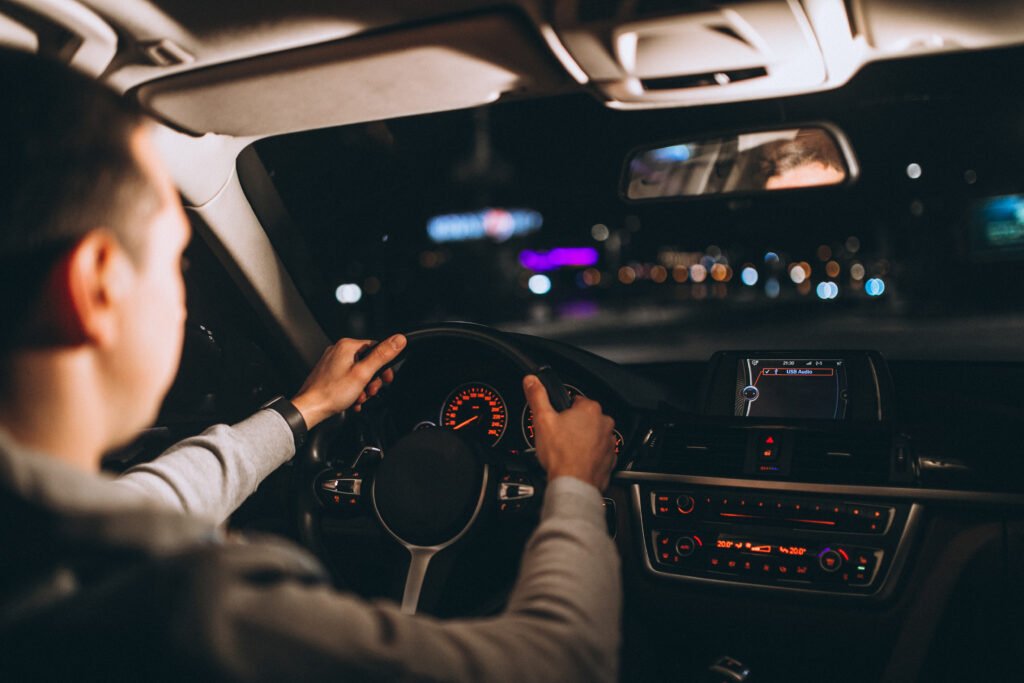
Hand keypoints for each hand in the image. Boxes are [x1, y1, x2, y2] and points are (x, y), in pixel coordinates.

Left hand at [291, 335, 406, 428]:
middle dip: (372, 379)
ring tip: (359, 397)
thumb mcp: (363, 374)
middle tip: (370, 391)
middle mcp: (338, 351)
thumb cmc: (331, 393)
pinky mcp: (329, 374)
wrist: (310, 408)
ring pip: (358, 372)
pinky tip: (352, 399)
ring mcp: (332, 362)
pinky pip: (348, 378)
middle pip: (367, 361)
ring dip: (363, 387)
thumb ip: (382, 356)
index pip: (376, 348)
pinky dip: (353, 389)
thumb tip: (398, 340)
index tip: (386, 378)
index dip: (384, 365)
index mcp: (347, 346)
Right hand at [523, 375, 616, 490]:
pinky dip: (590, 455)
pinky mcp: (610, 459)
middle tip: (559, 437)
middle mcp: (604, 424)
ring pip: (593, 436)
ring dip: (583, 440)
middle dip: (573, 426)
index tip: (557, 421)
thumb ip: (537, 396)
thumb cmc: (561, 455)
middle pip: (585, 419)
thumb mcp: (542, 420)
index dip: (563, 411)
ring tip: (567, 450)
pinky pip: (599, 453)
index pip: (576, 401)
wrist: (573, 483)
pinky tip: (577, 460)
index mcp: (590, 409)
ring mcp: (609, 442)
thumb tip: (532, 381)